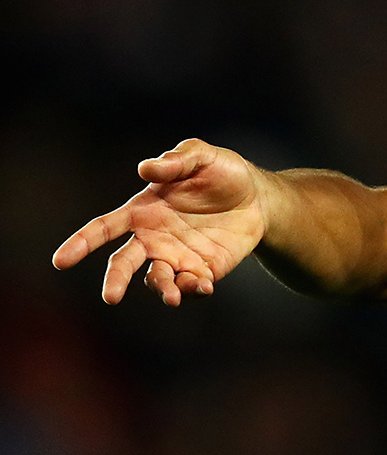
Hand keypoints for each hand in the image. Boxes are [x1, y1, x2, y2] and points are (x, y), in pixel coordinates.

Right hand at [51, 138, 269, 305]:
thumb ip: (176, 161)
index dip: (80, 243)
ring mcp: (176, 257)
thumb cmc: (222, 172)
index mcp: (142, 211)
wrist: (258, 196)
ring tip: (173, 296)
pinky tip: (204, 286)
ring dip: (162, 290)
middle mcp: (153, 238)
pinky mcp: (202, 270)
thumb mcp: (202, 157)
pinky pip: (190, 286)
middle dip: (115, 280)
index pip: (103, 228)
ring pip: (156, 280)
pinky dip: (193, 290)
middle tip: (111, 297)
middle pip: (123, 263)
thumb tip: (145, 169)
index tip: (60, 261)